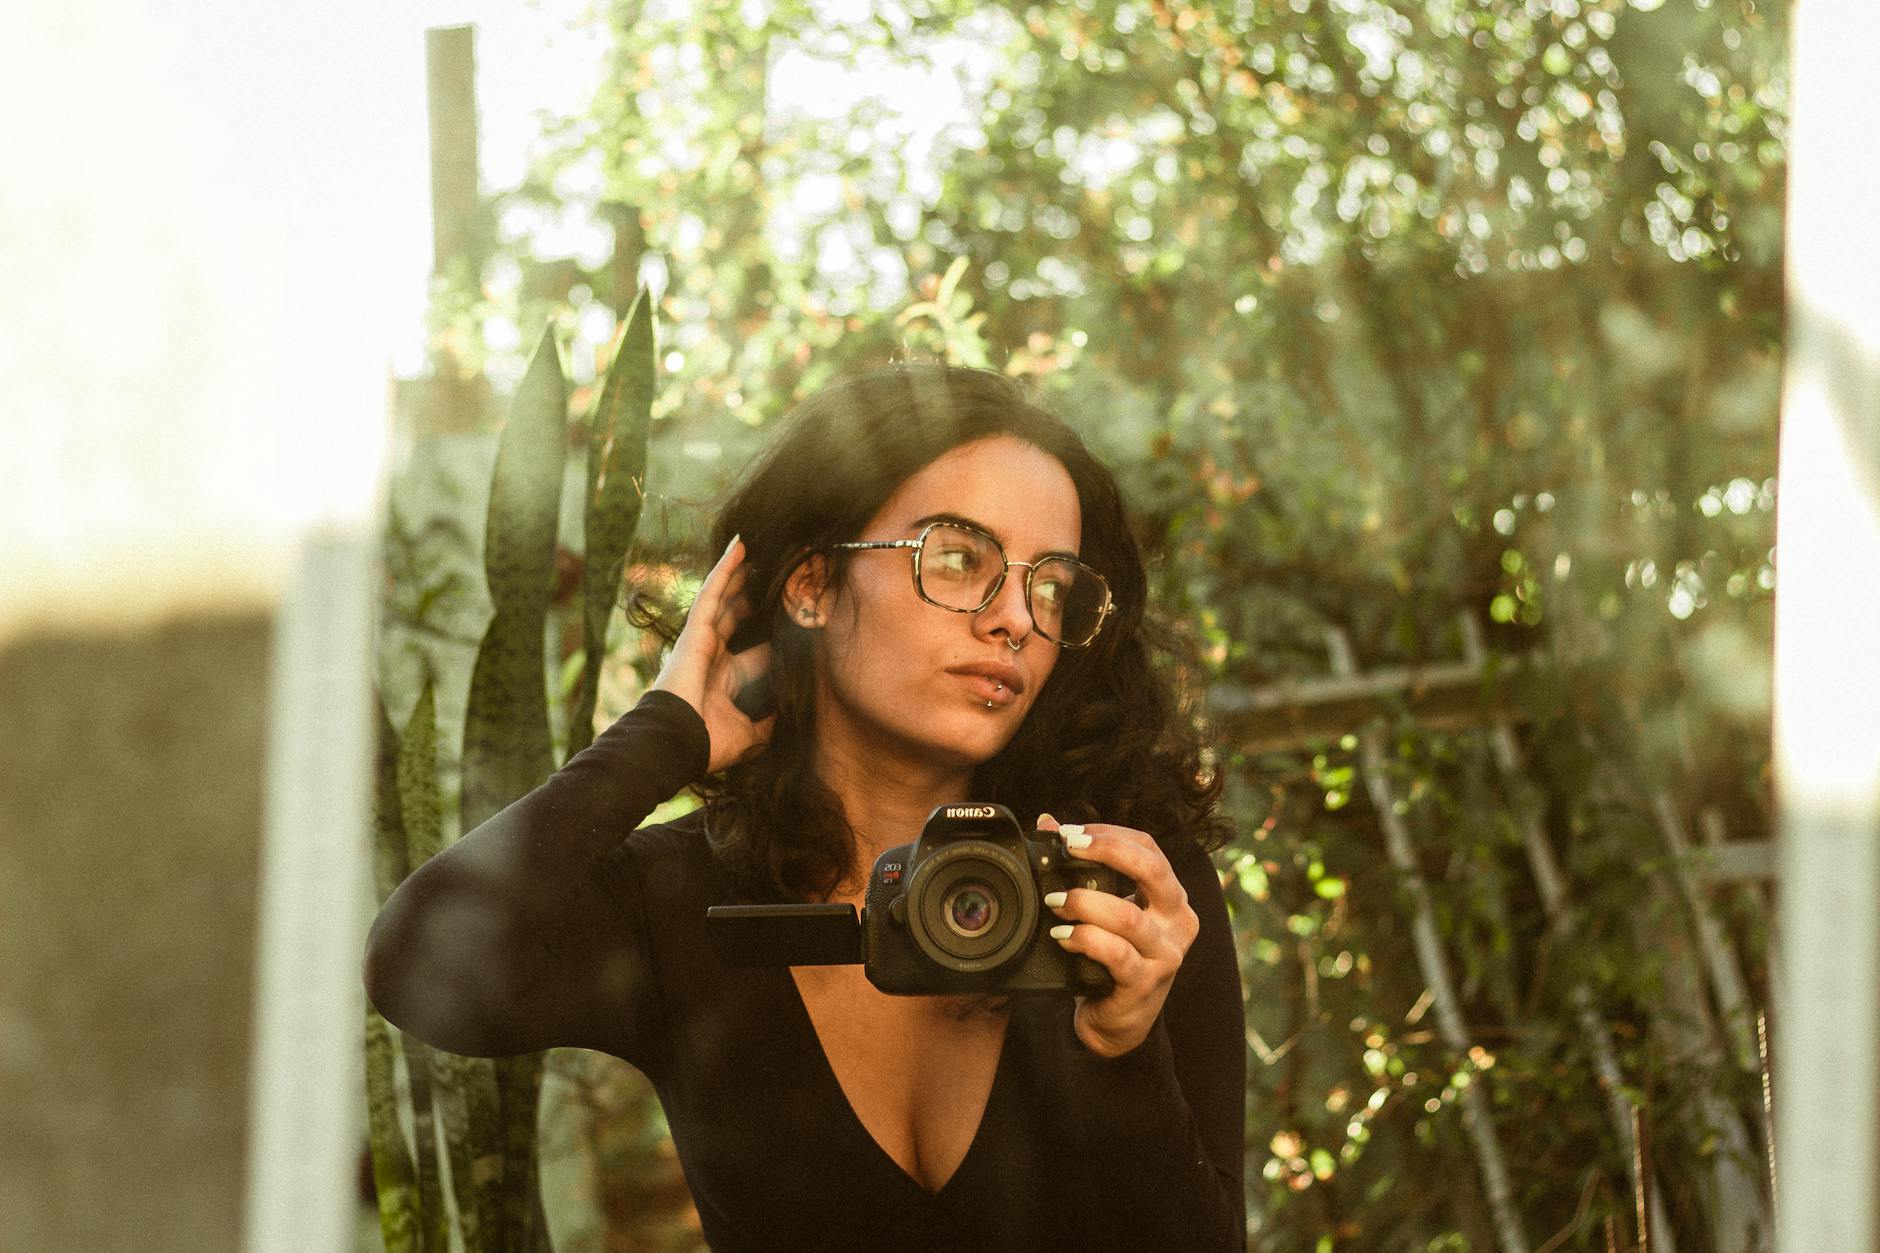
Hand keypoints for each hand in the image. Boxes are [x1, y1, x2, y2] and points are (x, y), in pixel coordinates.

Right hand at [652, 535, 775, 773]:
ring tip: (754, 549)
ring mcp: (702, 640)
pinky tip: (739, 547)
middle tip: (770, 573)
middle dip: (751, 595)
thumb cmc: (708, 742)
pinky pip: (712, 593)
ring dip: (738, 573)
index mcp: (725, 678)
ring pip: (723, 598)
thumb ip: (768, 723)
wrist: (677, 743)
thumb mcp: (750, 734)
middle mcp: (713, 655)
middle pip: (736, 616)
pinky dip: (725, 569)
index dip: (770, 635)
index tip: (790, 621)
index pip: (754, 650)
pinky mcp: (695, 630)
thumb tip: (791, 717)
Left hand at [1037, 814, 1199, 1058]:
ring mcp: (1166, 955)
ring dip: (1085, 903)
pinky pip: (1115, 954)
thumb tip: (1046, 823)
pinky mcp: (1146, 983)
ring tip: (1056, 902)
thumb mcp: (1103, 911)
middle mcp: (1178, 922)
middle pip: (1153, 870)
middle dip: (1108, 851)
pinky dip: (1084, 940)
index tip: (1071, 833)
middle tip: (1070, 848)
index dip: (1111, 834)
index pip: (1150, 849)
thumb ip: (1082, 868)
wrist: (1117, 1023)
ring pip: (1128, 917)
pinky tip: (1062, 936)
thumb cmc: (1111, 959)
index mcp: (1171, 898)